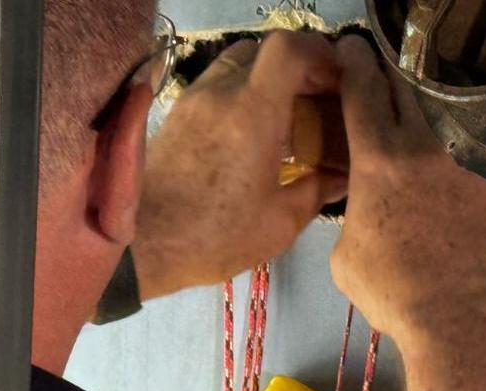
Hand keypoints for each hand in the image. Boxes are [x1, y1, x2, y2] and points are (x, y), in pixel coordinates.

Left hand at [133, 31, 347, 300]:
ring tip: (287, 113)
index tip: (339, 78)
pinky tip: (256, 130)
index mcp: (253, 113)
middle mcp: (221, 93)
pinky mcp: (178, 113)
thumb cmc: (215, 237)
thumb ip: (318, 189)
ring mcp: (195, 99)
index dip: (320, 53)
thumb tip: (344, 173)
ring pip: (238, 62)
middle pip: (265, 49)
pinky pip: (218, 82)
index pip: (288, 49)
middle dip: (298, 66)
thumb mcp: (281, 222)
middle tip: (319, 98)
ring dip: (268, 77)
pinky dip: (244, 91)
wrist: (141, 246)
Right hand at [328, 36, 485, 348]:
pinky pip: (484, 143)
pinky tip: (467, 142)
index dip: (353, 61)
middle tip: (386, 72)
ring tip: (427, 105)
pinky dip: (471, 137)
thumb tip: (366, 205)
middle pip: (406, 85)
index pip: (362, 89)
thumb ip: (354, 213)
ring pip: (449, 110)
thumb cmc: (393, 292)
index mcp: (377, 159)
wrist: (459, 316)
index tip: (351, 50)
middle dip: (392, 71)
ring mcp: (467, 159)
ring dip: (433, 102)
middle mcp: (423, 146)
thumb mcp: (345, 254)